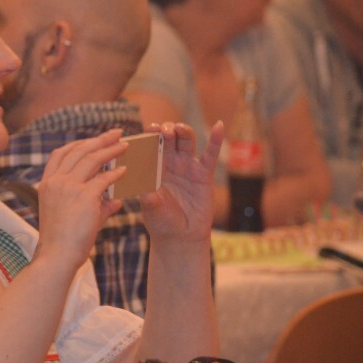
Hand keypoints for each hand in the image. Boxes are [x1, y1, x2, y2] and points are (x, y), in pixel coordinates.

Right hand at [36, 129, 126, 270]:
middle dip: (99, 139)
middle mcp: (56, 181)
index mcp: (47, 183)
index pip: (60, 154)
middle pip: (79, 150)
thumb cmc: (62, 241)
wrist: (57, 256)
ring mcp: (68, 187)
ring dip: (110, 150)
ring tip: (125, 146)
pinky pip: (104, 178)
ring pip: (92, 159)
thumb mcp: (71, 216)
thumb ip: (94, 204)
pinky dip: (116, 173)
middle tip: (116, 133)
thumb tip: (115, 200)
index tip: (93, 140)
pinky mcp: (84, 196)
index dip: (78, 143)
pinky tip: (126, 170)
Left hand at [139, 121, 223, 249]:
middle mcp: (170, 163)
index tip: (148, 129)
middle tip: (162, 130)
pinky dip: (216, 139)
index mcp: (153, 167)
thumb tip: (143, 185)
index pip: (150, 145)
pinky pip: (210, 154)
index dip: (150, 134)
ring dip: (183, 131)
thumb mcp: (150, 207)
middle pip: (169, 138)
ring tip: (178, 129)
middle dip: (165, 129)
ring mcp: (187, 166)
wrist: (180, 237)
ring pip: (186, 141)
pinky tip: (219, 125)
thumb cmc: (161, 221)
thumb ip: (148, 195)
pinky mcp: (204, 174)